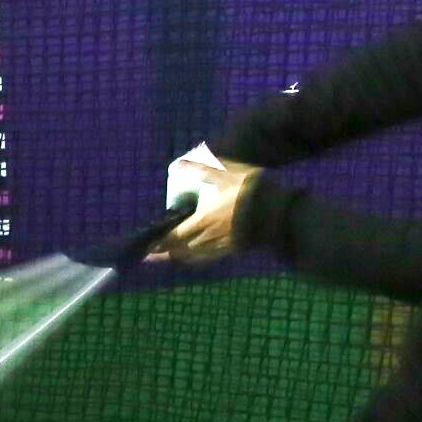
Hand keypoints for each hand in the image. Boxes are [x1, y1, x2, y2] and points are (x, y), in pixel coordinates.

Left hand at [148, 146, 259, 264]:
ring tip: (170, 254)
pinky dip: (196, 257)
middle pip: (180, 251)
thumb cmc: (247, 191)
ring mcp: (221, 246)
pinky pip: (207, 257)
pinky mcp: (232, 249)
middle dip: (165, 252)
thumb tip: (177, 164)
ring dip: (180, 256)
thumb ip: (199, 171)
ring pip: (194, 256)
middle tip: (152, 253)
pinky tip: (195, 253)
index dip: (158, 243)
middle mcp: (207, 238)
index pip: (172, 237)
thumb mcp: (222, 175)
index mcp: (201, 222)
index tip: (145, 248)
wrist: (276, 212)